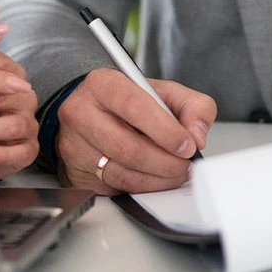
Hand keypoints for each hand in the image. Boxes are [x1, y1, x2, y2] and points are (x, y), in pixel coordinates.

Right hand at [53, 68, 216, 194]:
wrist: (91, 114)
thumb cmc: (127, 102)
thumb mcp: (163, 91)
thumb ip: (191, 105)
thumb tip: (196, 134)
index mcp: (103, 84)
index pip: (135, 107)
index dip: (166, 131)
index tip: (187, 144)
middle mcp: (82, 113)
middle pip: (128, 147)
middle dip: (166, 162)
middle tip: (185, 165)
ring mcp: (75, 145)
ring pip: (122, 172)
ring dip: (158, 179)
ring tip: (176, 173)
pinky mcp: (76, 172)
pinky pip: (116, 187)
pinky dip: (144, 187)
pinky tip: (156, 179)